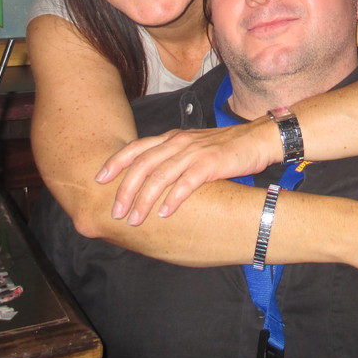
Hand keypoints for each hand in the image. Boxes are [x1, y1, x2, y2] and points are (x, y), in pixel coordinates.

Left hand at [97, 121, 278, 223]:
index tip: (98, 179)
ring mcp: (194, 152)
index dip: (115, 162)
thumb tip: (152, 181)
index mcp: (173, 137)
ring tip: (134, 220)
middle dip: (125, 189)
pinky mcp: (211, 163)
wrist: (258, 139)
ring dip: (143, 199)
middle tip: (115, 212)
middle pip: (142, 164)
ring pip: (160, 175)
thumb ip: (173, 159)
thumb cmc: (226, 148)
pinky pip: (186, 182)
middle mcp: (179, 142)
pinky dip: (172, 199)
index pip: (136, 147)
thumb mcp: (194, 148)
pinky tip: (164, 213)